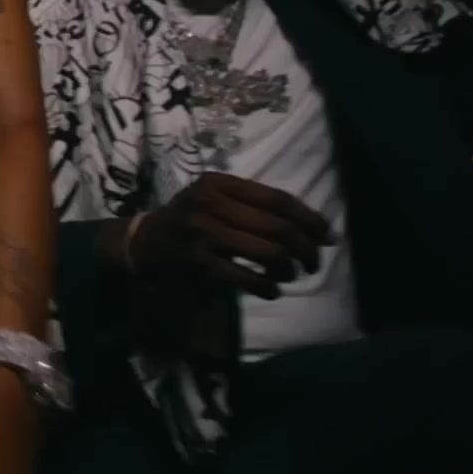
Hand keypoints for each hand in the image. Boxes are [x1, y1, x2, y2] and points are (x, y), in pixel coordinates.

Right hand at [127, 173, 333, 298]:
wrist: (144, 242)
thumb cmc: (189, 218)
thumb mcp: (215, 198)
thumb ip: (256, 206)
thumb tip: (316, 229)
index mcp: (219, 183)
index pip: (277, 199)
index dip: (310, 218)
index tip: (327, 235)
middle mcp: (210, 203)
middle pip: (278, 226)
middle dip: (306, 248)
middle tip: (313, 262)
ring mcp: (204, 234)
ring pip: (269, 253)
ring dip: (289, 269)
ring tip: (290, 275)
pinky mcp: (200, 263)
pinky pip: (248, 278)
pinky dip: (268, 288)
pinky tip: (271, 290)